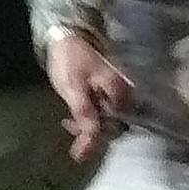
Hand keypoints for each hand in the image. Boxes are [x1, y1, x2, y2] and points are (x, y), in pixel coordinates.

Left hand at [46, 32, 132, 160]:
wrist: (66, 35)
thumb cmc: (70, 60)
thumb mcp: (73, 88)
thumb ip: (84, 112)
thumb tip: (92, 136)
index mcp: (117, 92)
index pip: (113, 125)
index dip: (96, 140)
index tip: (79, 153)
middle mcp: (122, 93)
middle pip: (113, 123)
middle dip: (93, 134)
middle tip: (73, 141)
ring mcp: (115, 90)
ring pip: (107, 117)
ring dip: (89, 125)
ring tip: (69, 125)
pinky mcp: (106, 88)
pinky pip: (102, 108)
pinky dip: (89, 115)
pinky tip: (74, 117)